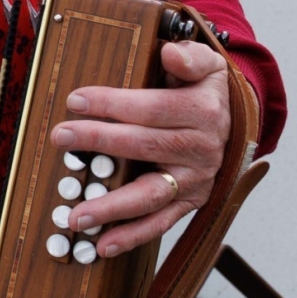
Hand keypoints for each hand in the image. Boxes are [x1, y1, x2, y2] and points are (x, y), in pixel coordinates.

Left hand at [50, 39, 234, 257]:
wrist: (235, 125)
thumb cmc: (206, 92)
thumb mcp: (207, 64)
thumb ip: (189, 57)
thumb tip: (171, 52)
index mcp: (202, 111)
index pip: (151, 108)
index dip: (112, 104)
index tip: (75, 101)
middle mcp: (201, 148)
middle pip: (144, 146)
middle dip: (99, 142)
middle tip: (61, 137)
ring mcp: (195, 180)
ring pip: (151, 195)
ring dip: (111, 206)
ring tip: (76, 214)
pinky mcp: (190, 203)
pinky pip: (160, 223)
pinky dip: (132, 237)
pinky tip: (103, 245)